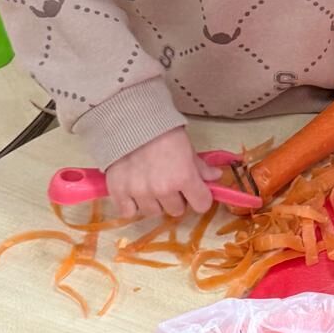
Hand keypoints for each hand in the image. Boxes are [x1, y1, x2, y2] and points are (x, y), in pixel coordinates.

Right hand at [105, 127, 221, 220]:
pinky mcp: (118, 192)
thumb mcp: (187, 147)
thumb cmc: (162, 131)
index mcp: (184, 177)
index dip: (200, 198)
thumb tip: (215, 177)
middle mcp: (163, 189)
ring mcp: (139, 192)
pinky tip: (133, 190)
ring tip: (148, 183)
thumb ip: (200, 167)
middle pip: (176, 210)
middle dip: (175, 198)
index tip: (194, 191)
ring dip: (153, 202)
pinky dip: (131, 204)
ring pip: (153, 212)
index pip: (202, 205)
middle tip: (168, 183)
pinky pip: (128, 212)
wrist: (130, 120)